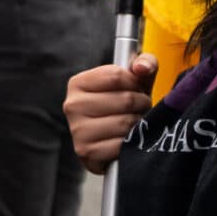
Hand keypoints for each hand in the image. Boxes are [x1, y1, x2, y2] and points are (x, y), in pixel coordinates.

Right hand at [64, 55, 156, 173]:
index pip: (117, 76)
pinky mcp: (85, 151)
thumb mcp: (134, 82)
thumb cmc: (124, 108)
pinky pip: (121, 145)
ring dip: (139, 125)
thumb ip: (144, 63)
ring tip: (135, 124)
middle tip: (140, 110)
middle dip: (142, 105)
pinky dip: (130, 144)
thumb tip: (141, 68)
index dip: (135, 83)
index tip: (136, 90)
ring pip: (125, 122)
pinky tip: (127, 142)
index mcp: (78, 83)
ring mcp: (77, 129)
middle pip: (125, 99)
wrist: (113, 144)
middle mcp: (72, 105)